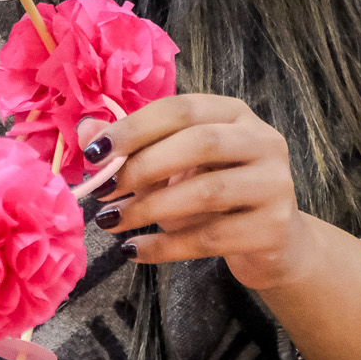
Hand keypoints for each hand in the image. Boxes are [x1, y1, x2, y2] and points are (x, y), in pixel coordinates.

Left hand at [81, 96, 360, 359]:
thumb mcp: (173, 166)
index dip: (136, 127)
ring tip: (112, 221)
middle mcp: (262, 140)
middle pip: (199, 143)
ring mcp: (274, 184)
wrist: (275, 242)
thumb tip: (85, 131)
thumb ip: (133, 146)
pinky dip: (165, 246)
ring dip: (149, 208)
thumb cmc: (216, 196)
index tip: (95, 154)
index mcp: (234, 113)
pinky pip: (211, 237)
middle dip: (143, 167)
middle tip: (103, 191)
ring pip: (206, 192)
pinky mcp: (273, 228)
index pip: (182, 109)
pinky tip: (133, 250)